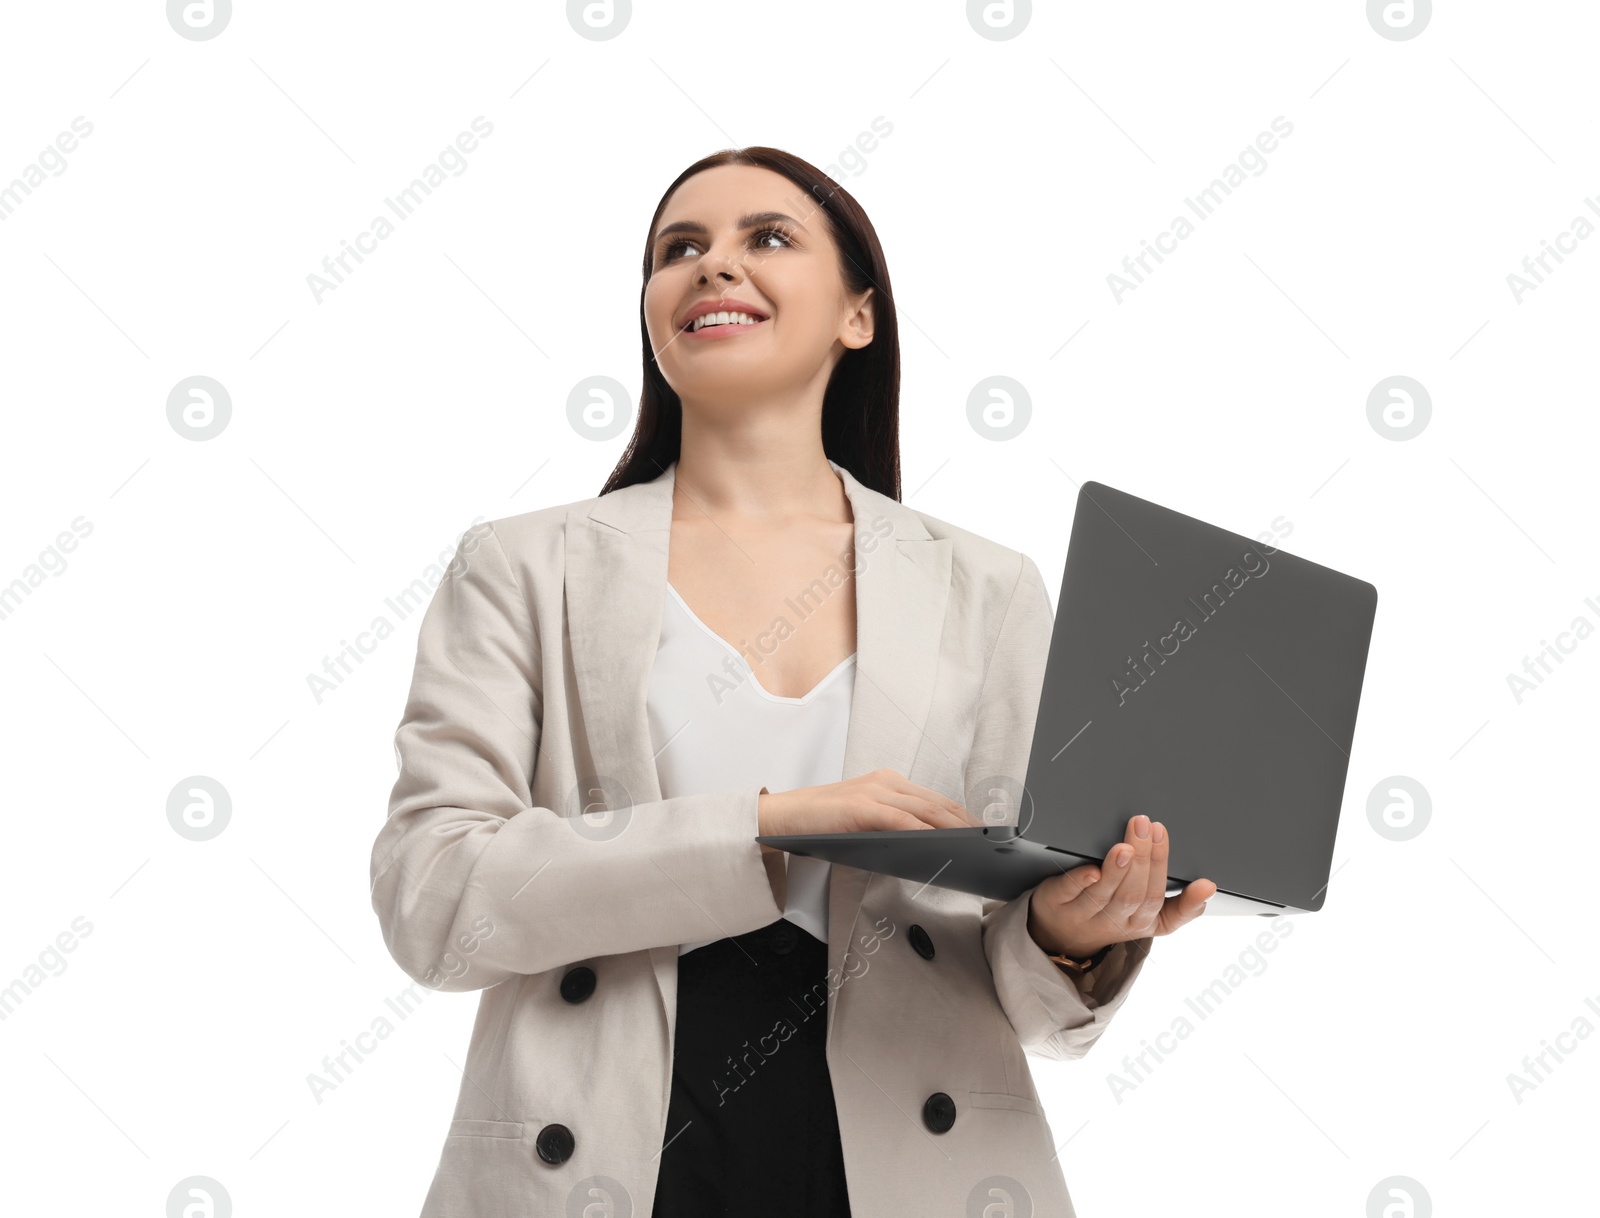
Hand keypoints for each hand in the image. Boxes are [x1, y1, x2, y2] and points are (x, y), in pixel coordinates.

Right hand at [758, 769, 975, 851]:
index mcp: (888, 783)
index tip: (983, 832)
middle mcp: (885, 782)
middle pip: (938, 804)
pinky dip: (925, 832)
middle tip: (990, 842)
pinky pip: (901, 820)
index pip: (935, 800)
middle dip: (967, 823)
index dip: (962, 815)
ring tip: (975, 845)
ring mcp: (874, 792)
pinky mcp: (861, 807)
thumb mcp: (863, 821)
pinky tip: (940, 844)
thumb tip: (925, 849)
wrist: (781, 817)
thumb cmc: (820, 824)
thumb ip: (891, 827)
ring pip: (926, 810)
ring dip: (954, 829)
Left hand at [1026, 814, 1216, 958]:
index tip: (1204, 883)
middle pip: (1137, 895)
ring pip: (1107, 894)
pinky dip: (1081, 880)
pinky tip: (1091, 868)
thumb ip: (1178, 905)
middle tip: (1149, 827)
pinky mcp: (1057, 903)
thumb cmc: (1109, 915)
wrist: (1060, 934)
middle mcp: (1114, 921)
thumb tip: (1209, 888)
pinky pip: (1070, 893)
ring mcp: (1085, 914)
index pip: (1164, 908)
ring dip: (1119, 868)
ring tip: (1128, 844)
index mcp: (1141, 923)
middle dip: (1147, 859)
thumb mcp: (1148, 919)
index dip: (1188, 900)